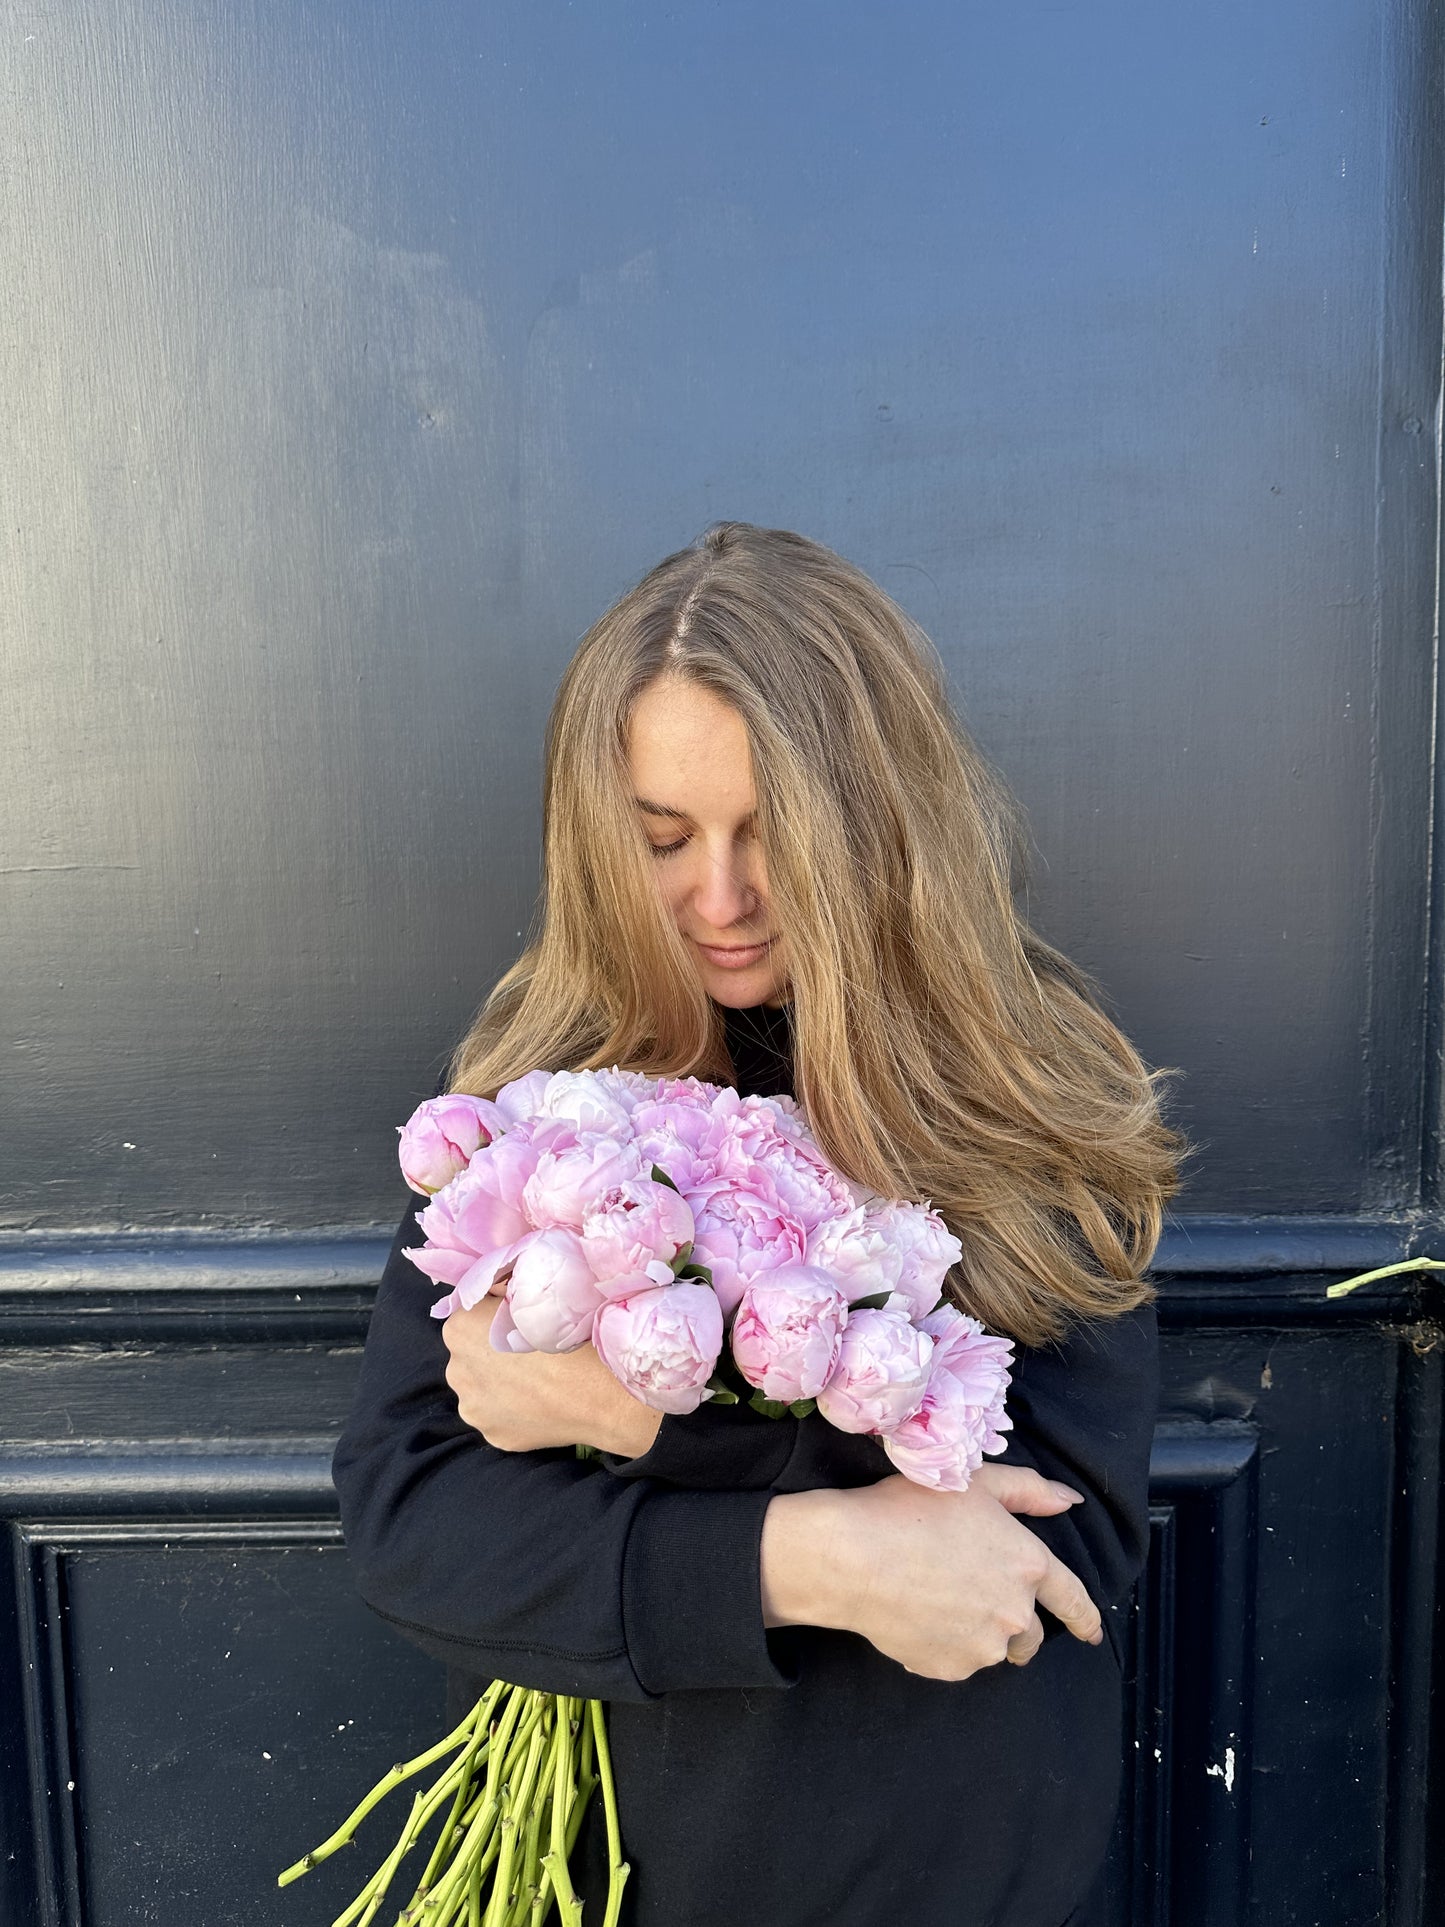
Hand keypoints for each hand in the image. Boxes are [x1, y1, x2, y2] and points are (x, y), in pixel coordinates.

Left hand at [440, 1295, 663, 1458]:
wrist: (597, 1392)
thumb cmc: (566, 1334)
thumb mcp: (534, 1294)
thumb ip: (505, 1289)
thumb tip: (497, 1289)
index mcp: (458, 1329)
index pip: (470, 1313)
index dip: (495, 1314)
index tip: (521, 1319)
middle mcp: (455, 1371)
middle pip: (473, 1354)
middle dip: (493, 1351)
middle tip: (531, 1351)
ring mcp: (473, 1408)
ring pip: (483, 1388)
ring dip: (500, 1383)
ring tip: (538, 1379)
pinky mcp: (493, 1435)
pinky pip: (500, 1416)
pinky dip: (515, 1410)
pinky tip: (540, 1403)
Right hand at [759, 1464, 1101, 1680]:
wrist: (853, 1557)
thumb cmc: (910, 1509)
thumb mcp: (975, 1483)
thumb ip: (1029, 1491)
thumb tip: (1070, 1502)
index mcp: (1028, 1564)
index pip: (1073, 1599)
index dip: (1085, 1617)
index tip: (1091, 1632)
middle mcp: (1015, 1612)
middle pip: (1031, 1634)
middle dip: (1015, 1622)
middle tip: (977, 1599)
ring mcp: (984, 1646)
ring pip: (993, 1647)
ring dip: (979, 1632)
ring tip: (937, 1600)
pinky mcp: (950, 1669)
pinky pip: (956, 1661)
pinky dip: (945, 1645)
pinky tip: (916, 1616)